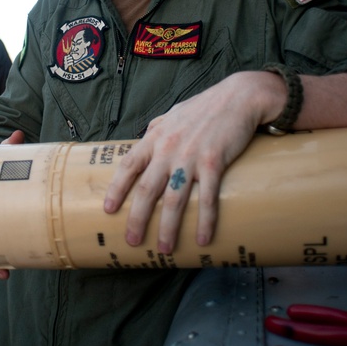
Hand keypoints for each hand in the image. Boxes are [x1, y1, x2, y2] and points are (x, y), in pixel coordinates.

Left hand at [104, 71, 284, 253]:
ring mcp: (190, 157)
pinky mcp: (214, 164)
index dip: (116, 189)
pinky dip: (204, 221)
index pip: (128, 166)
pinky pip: (207, 198)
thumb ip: (157, 127)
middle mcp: (168, 149)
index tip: (108, 209)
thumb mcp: (172, 114)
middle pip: (146, 189)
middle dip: (137, 218)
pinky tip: (202, 239)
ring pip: (173, 199)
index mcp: (155, 138)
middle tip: (132, 240)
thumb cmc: (205, 107)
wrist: (238, 97)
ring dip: (167, 227)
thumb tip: (145, 135)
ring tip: (164, 248)